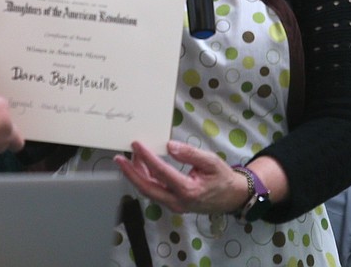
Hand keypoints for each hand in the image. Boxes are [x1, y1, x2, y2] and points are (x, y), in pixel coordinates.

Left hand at [113, 140, 247, 214]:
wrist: (232, 197)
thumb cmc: (222, 178)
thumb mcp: (211, 161)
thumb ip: (190, 154)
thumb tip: (169, 146)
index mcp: (187, 190)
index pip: (161, 172)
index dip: (146, 157)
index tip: (136, 144)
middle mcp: (178, 201)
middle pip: (147, 188)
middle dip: (131, 173)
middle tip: (118, 158)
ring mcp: (174, 205)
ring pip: (149, 191)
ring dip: (136, 175)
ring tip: (129, 158)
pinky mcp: (173, 204)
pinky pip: (155, 192)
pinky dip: (145, 179)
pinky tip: (141, 166)